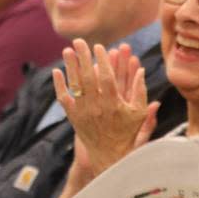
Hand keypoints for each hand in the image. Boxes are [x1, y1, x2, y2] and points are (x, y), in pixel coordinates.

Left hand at [54, 40, 155, 173]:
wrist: (110, 156)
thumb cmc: (127, 133)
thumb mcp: (139, 114)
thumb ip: (140, 91)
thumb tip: (141, 70)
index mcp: (114, 104)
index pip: (107, 78)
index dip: (103, 61)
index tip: (99, 46)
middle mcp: (97, 107)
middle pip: (88, 78)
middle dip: (83, 57)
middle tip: (79, 41)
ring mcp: (83, 112)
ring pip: (75, 86)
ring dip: (69, 67)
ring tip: (66, 50)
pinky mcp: (73, 117)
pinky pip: (64, 99)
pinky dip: (59, 85)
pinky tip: (57, 71)